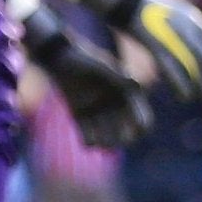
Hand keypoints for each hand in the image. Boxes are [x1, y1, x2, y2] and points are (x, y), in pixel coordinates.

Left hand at [34, 32, 152, 149]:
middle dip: (121, 139)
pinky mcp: (82, 117)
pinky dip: (89, 142)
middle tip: (111, 140)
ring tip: (97, 141)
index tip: (137, 127)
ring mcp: (99, 113)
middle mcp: (115, 107)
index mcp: (127, 96)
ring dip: (105, 143)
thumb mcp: (98, 65)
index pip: (142, 118)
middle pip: (126, 134)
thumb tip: (135, 83)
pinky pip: (88, 136)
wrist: (58, 58)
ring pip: (108, 138)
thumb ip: (115, 74)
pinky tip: (86, 141)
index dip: (142, 125)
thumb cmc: (81, 58)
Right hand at [124, 0, 201, 101]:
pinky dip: (180, 87)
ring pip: (193, 69)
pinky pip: (172, 72)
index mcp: (196, 22)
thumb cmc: (159, 11)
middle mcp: (187, 30)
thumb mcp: (187, 12)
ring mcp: (172, 39)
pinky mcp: (156, 48)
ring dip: (200, 87)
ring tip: (201, 96)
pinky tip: (183, 96)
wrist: (131, 6)